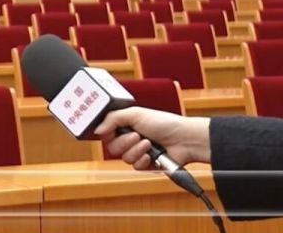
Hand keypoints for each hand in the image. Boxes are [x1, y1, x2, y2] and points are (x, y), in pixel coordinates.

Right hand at [94, 107, 211, 169]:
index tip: (112, 131)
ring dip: (136, 150)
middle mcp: (130, 139)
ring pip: (124, 158)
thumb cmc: (165, 123)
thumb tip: (97, 129)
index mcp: (126, 125)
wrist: (184, 140)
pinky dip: (143, 161)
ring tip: (149, 143)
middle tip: (137, 135)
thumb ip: (113, 119)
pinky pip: (135, 167)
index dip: (107, 134)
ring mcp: (138, 152)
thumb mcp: (135, 114)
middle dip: (125, 142)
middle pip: (113, 147)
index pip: (106, 133)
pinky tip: (151, 155)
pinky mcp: (146, 165)